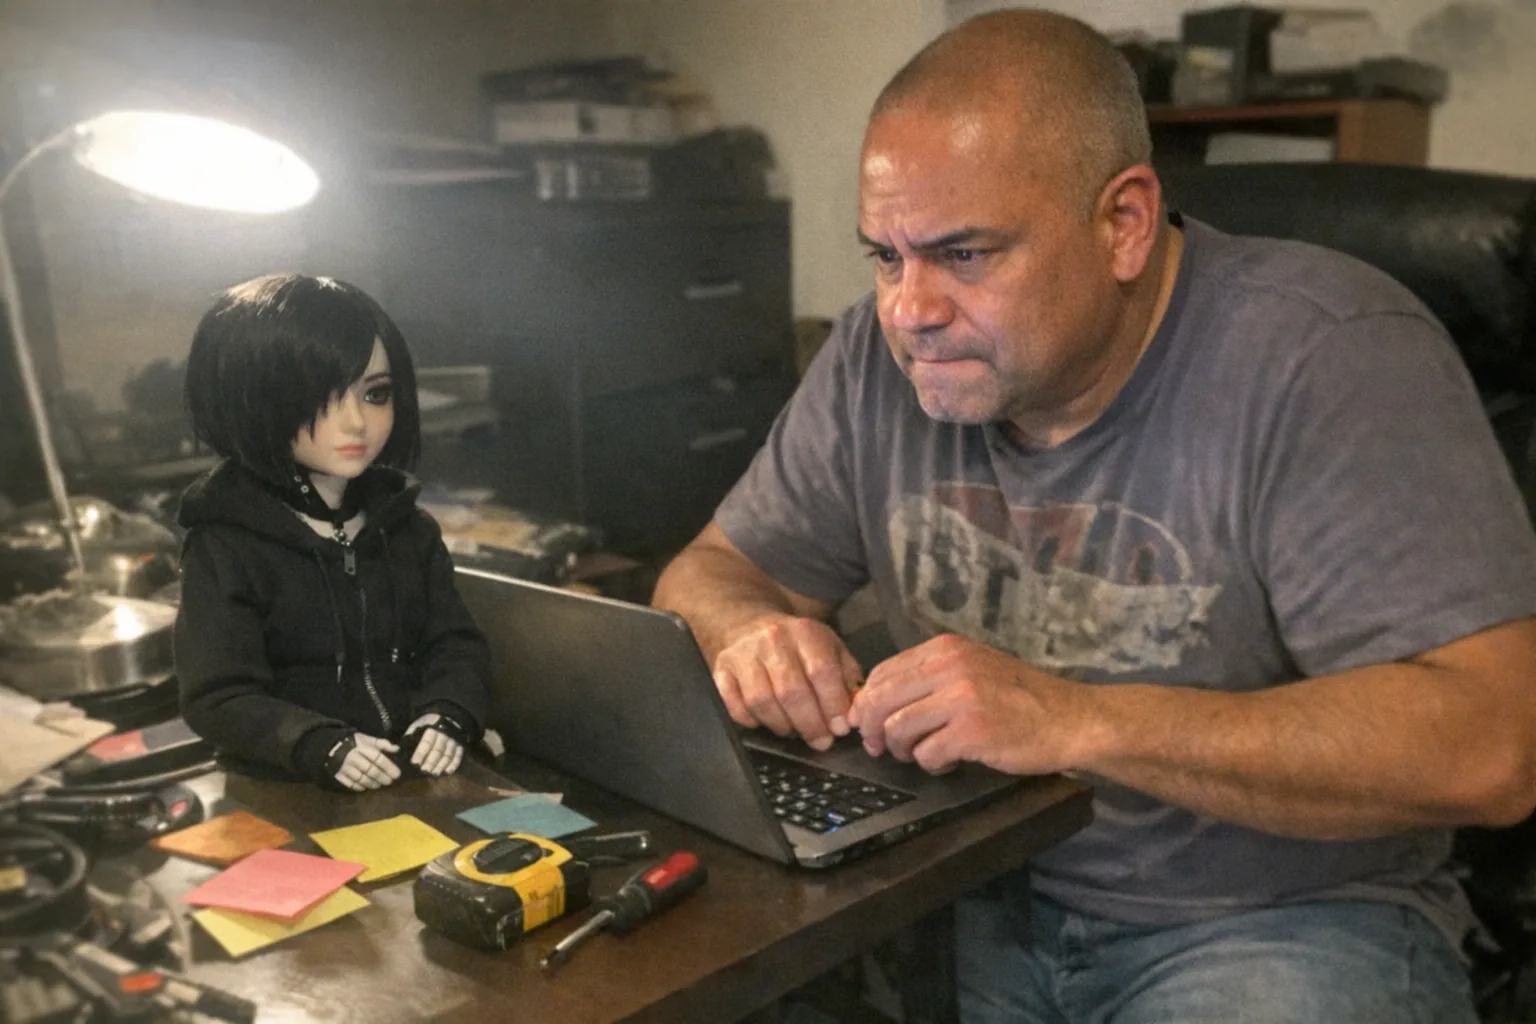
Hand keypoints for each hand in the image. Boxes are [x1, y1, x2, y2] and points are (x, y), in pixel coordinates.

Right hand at [326, 733, 401, 790]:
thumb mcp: (367, 739)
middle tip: (390, 781)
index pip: (378, 759)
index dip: (389, 768)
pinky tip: (366, 787)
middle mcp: (354, 758)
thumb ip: (382, 743)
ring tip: (379, 785)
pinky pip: (351, 784)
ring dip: (373, 784)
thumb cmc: (353, 742)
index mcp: (362, 748)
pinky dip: (360, 787)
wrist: (330, 746)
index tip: (397, 774)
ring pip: (362, 779)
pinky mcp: (339, 775)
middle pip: (371, 771)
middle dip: (383, 778)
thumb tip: (397, 749)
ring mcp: (345, 768)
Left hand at [404, 713, 463, 775]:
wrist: (449, 716)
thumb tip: (399, 747)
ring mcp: (454, 741)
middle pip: (438, 750)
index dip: (421, 753)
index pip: (426, 742)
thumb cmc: (429, 723)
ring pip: (448, 754)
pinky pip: (458, 756)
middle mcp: (444, 735)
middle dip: (431, 761)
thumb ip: (411, 734)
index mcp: (432, 729)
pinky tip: (447, 772)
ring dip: (441, 765)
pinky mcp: (461, 746)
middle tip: (424, 771)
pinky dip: (453, 765)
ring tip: (434, 774)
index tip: (414, 763)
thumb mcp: (419, 724)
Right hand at [713, 615, 863, 750]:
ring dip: (782, 726)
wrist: (752, 625)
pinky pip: (735, 708)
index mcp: (804, 632)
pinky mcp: (721, 672)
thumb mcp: (831, 649)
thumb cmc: (798, 645)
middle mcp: (771, 640)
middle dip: (810, 724)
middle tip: (821, 741)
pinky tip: (767, 722)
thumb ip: (847, 678)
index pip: (821, 672)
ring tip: (795, 731)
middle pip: (791, 691)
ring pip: (762, 702)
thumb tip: (854, 715)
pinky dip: (752, 722)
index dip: (832, 705)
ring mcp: (742, 656)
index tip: (840, 728)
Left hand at [848, 633, 1088, 775]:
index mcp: (945, 649)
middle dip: (873, 730)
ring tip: (923, 754)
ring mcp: (961, 698)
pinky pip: (927, 754)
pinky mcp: (972, 732)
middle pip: (881, 700)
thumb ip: (928, 678)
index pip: (883, 673)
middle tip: (880, 748)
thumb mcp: (972, 670)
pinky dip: (931, 764)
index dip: (868, 703)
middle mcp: (949, 666)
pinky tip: (949, 762)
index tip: (869, 724)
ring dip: (904, 750)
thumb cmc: (1020, 698)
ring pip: (898, 729)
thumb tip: (874, 701)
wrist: (1070, 720)